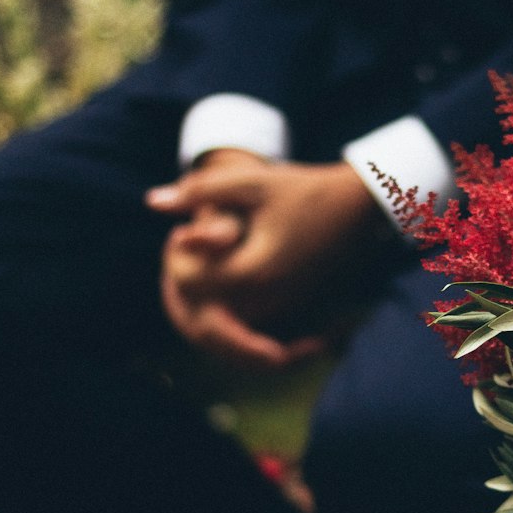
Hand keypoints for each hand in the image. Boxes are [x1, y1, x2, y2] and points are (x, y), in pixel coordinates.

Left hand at [147, 151, 389, 366]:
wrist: (359, 208)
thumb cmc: (305, 189)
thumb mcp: (251, 182)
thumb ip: (200, 191)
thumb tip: (153, 202)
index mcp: (254, 271)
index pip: (192, 284)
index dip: (175, 260)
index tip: (181, 232)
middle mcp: (267, 299)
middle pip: (204, 321)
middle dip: (182, 296)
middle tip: (177, 264)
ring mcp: (280, 307)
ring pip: (223, 329)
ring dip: (199, 306)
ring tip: (190, 268)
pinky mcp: (287, 307)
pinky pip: (244, 326)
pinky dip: (221, 312)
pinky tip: (211, 280)